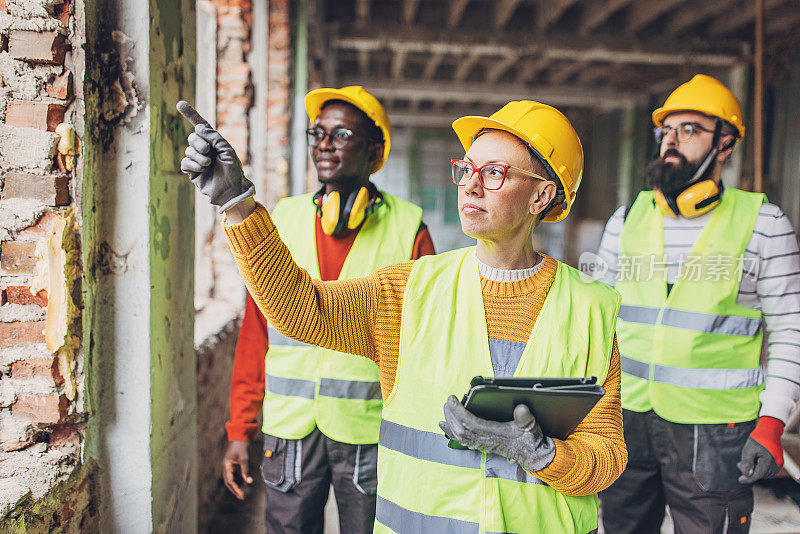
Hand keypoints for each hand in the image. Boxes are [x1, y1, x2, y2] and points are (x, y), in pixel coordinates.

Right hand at [176, 101, 255, 212]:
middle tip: (208, 151)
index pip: (201, 126)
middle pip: (193, 138)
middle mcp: (205, 150)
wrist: (231, 191)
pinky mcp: (192, 171)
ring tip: (208, 164)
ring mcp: (198, 160)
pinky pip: (185, 163)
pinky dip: (192, 164)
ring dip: (198, 156)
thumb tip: (198, 127)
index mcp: (215, 143)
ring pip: (188, 150)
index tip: (180, 104)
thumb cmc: (233, 171)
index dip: (191, 114)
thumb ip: (214, 137)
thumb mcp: (227, 151)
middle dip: (199, 142)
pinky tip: (201, 169)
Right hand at [222, 440, 253, 499]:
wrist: (240, 436)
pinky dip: (239, 480)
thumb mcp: (244, 458)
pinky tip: (245, 484)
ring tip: (242, 494)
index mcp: (226, 466)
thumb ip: (245, 470)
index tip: (241, 495)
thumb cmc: (241, 446)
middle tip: (242, 497)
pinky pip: (235, 475)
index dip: (235, 489)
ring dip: (236, 486)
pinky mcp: (233, 465)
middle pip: (228, 482)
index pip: (229, 481)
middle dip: (234, 490)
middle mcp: (226, 467)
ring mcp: (229, 466)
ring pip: (231, 479)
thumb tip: (249, 482)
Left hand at [439, 395, 555, 471]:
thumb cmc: (529, 439)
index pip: (470, 422)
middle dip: (451, 415)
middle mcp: (485, 440)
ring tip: (445, 410)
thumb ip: (525, 418)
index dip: (459, 411)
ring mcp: (482, 444)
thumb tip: (521, 408)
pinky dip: (450, 432)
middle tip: (448, 402)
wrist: (531, 456)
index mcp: (494, 433)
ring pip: (459, 435)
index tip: (452, 399)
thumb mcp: (530, 425)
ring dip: (449, 422)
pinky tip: (444, 425)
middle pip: (460, 429)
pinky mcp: (481, 446)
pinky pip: (461, 440)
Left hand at [738, 416, 783, 483]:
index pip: (757, 475)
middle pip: (760, 475)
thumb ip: (747, 463)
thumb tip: (747, 475)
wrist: (769, 431)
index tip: (740, 480)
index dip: (748, 479)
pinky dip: (761, 468)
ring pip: (764, 473)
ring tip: (748, 460)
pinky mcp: (779, 463)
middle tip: (740, 464)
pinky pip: (769, 470)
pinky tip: (755, 461)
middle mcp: (775, 464)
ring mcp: (778, 464)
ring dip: (755, 470)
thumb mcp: (748, 450)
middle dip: (749, 472)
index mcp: (767, 461)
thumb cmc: (757, 440)